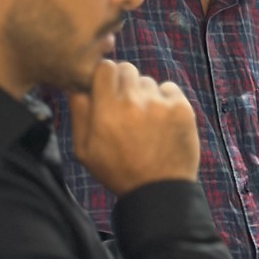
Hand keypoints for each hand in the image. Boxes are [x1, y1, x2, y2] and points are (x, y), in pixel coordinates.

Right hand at [69, 59, 199, 193]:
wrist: (158, 191)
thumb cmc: (118, 171)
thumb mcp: (84, 150)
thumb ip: (78, 113)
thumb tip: (77, 85)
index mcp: (106, 111)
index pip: (104, 67)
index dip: (105, 76)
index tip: (107, 89)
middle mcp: (133, 103)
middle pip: (127, 68)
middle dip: (124, 83)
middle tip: (126, 106)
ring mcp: (159, 104)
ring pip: (148, 81)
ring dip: (144, 94)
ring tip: (145, 121)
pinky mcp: (181, 108)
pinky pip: (169, 88)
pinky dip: (165, 100)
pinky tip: (162, 121)